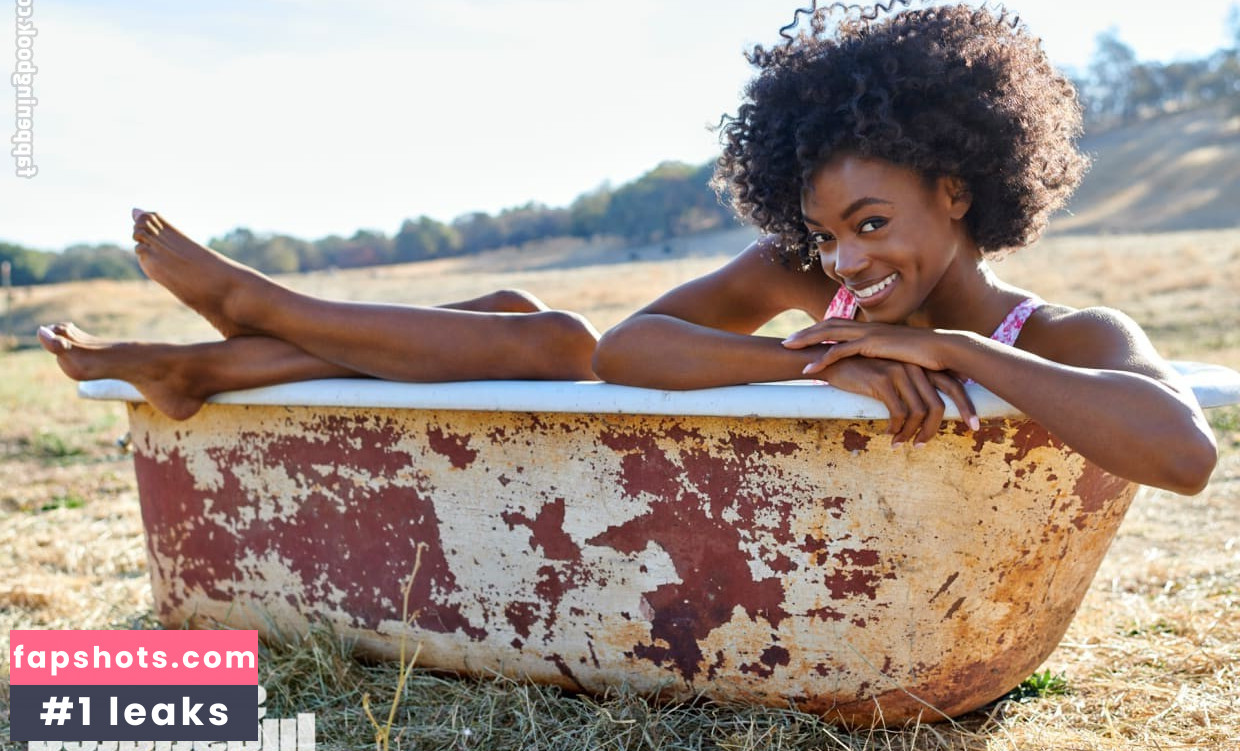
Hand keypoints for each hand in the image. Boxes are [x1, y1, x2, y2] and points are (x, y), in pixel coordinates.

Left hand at [784, 319, 952, 372]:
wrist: (944, 349)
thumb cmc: (926, 355)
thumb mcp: (900, 355)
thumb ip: (887, 358)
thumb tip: (880, 367)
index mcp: (872, 329)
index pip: (839, 326)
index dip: (819, 331)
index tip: (802, 338)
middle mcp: (867, 328)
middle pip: (827, 326)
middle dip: (805, 334)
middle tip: (785, 342)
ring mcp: (869, 334)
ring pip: (829, 335)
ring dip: (806, 342)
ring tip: (787, 351)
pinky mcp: (873, 345)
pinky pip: (841, 351)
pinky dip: (823, 359)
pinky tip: (810, 369)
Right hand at [814, 356, 978, 445]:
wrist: (830, 360)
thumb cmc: (862, 372)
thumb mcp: (892, 375)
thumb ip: (912, 386)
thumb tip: (931, 409)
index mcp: (921, 364)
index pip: (953, 385)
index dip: (966, 407)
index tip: (974, 426)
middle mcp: (914, 366)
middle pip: (938, 404)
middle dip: (936, 429)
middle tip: (925, 447)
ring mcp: (898, 372)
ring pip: (917, 412)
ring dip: (910, 434)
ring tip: (901, 444)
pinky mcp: (882, 381)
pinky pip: (897, 413)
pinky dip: (895, 429)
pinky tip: (887, 435)